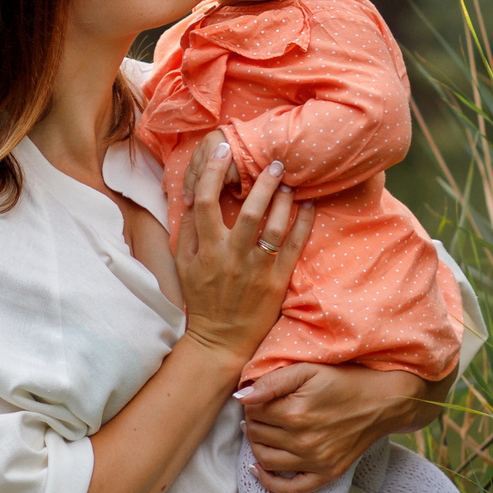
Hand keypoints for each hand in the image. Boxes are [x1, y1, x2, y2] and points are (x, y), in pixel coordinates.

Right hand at [176, 137, 314, 368]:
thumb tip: (192, 197)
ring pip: (274, 227)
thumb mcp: (183, 265)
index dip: (212, 173)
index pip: (205, 202)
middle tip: (274, 163)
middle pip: (249, 211)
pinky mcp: (277, 281)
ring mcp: (257, 269)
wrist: (221, 339)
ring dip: (284, 200)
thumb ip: (187, 231)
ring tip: (290, 182)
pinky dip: (304, 224)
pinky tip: (309, 205)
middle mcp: (231, 256)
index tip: (223, 153)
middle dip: (262, 183)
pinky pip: (293, 247)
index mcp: (206, 249)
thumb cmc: (202, 298)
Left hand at [239, 363, 454, 492]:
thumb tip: (239, 397)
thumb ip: (272, 382)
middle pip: (256, 434)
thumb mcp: (308, 370)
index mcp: (295, 412)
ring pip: (265, 459)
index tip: (260, 396)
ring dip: (256, 445)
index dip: (252, 402)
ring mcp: (314, 461)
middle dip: (253, 421)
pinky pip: (289, 490)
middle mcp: (302, 441)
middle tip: (262, 411)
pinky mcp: (326, 474)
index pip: (253, 411)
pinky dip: (268, 482)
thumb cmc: (344, 381)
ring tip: (262, 430)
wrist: (382, 402)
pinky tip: (257, 469)